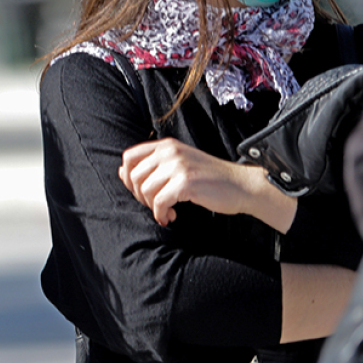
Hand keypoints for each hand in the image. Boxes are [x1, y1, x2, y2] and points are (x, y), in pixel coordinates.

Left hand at [119, 138, 296, 230]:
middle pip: (134, 176)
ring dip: (153, 207)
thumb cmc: (209, 179)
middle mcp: (169, 151)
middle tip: (155, 206)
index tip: (140, 192)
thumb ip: (151, 167)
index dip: (128, 178)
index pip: (128, 157)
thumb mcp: (178, 165)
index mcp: (165, 145)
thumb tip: (120, 172)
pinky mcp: (186, 182)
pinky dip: (162, 214)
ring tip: (167, 212)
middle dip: (139, 196)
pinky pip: (159, 202)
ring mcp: (178, 166)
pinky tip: (172, 217)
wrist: (241, 185)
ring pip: (145, 190)